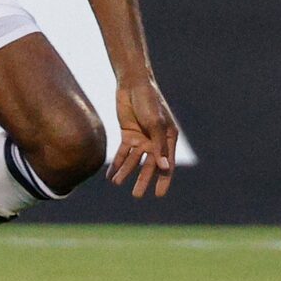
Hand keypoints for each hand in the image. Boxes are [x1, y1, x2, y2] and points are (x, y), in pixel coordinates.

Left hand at [108, 72, 178, 196]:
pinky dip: (117, 163)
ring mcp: (141, 139)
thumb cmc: (150, 102)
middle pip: (148, 165)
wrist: (133, 85)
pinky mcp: (127, 135)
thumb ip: (158, 145)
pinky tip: (110, 174)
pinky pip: (122, 153)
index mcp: (169, 140)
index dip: (163, 180)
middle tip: (136, 195)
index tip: (158, 195)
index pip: (166, 164)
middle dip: (142, 180)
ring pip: (133, 161)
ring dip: (126, 172)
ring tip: (117, 183)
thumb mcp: (155, 124)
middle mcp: (155, 142)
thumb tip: (164, 167)